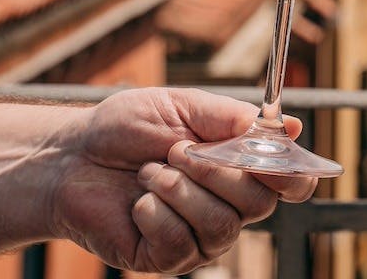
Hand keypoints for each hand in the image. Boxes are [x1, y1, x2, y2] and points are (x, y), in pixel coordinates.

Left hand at [48, 88, 316, 274]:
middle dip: (217, 172)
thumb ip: (232, 118)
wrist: (72, 157)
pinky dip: (155, 213)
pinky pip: (182, 243)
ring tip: (149, 173)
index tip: (273, 153)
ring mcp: (202, 237)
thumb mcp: (182, 106)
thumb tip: (289, 127)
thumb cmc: (128, 128)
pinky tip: (138, 201)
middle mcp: (231, 207)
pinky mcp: (169, 259)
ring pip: (221, 225)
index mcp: (243, 167)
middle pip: (261, 203)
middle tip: (177, 151)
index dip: (293, 172)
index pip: (293, 183)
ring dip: (179, 190)